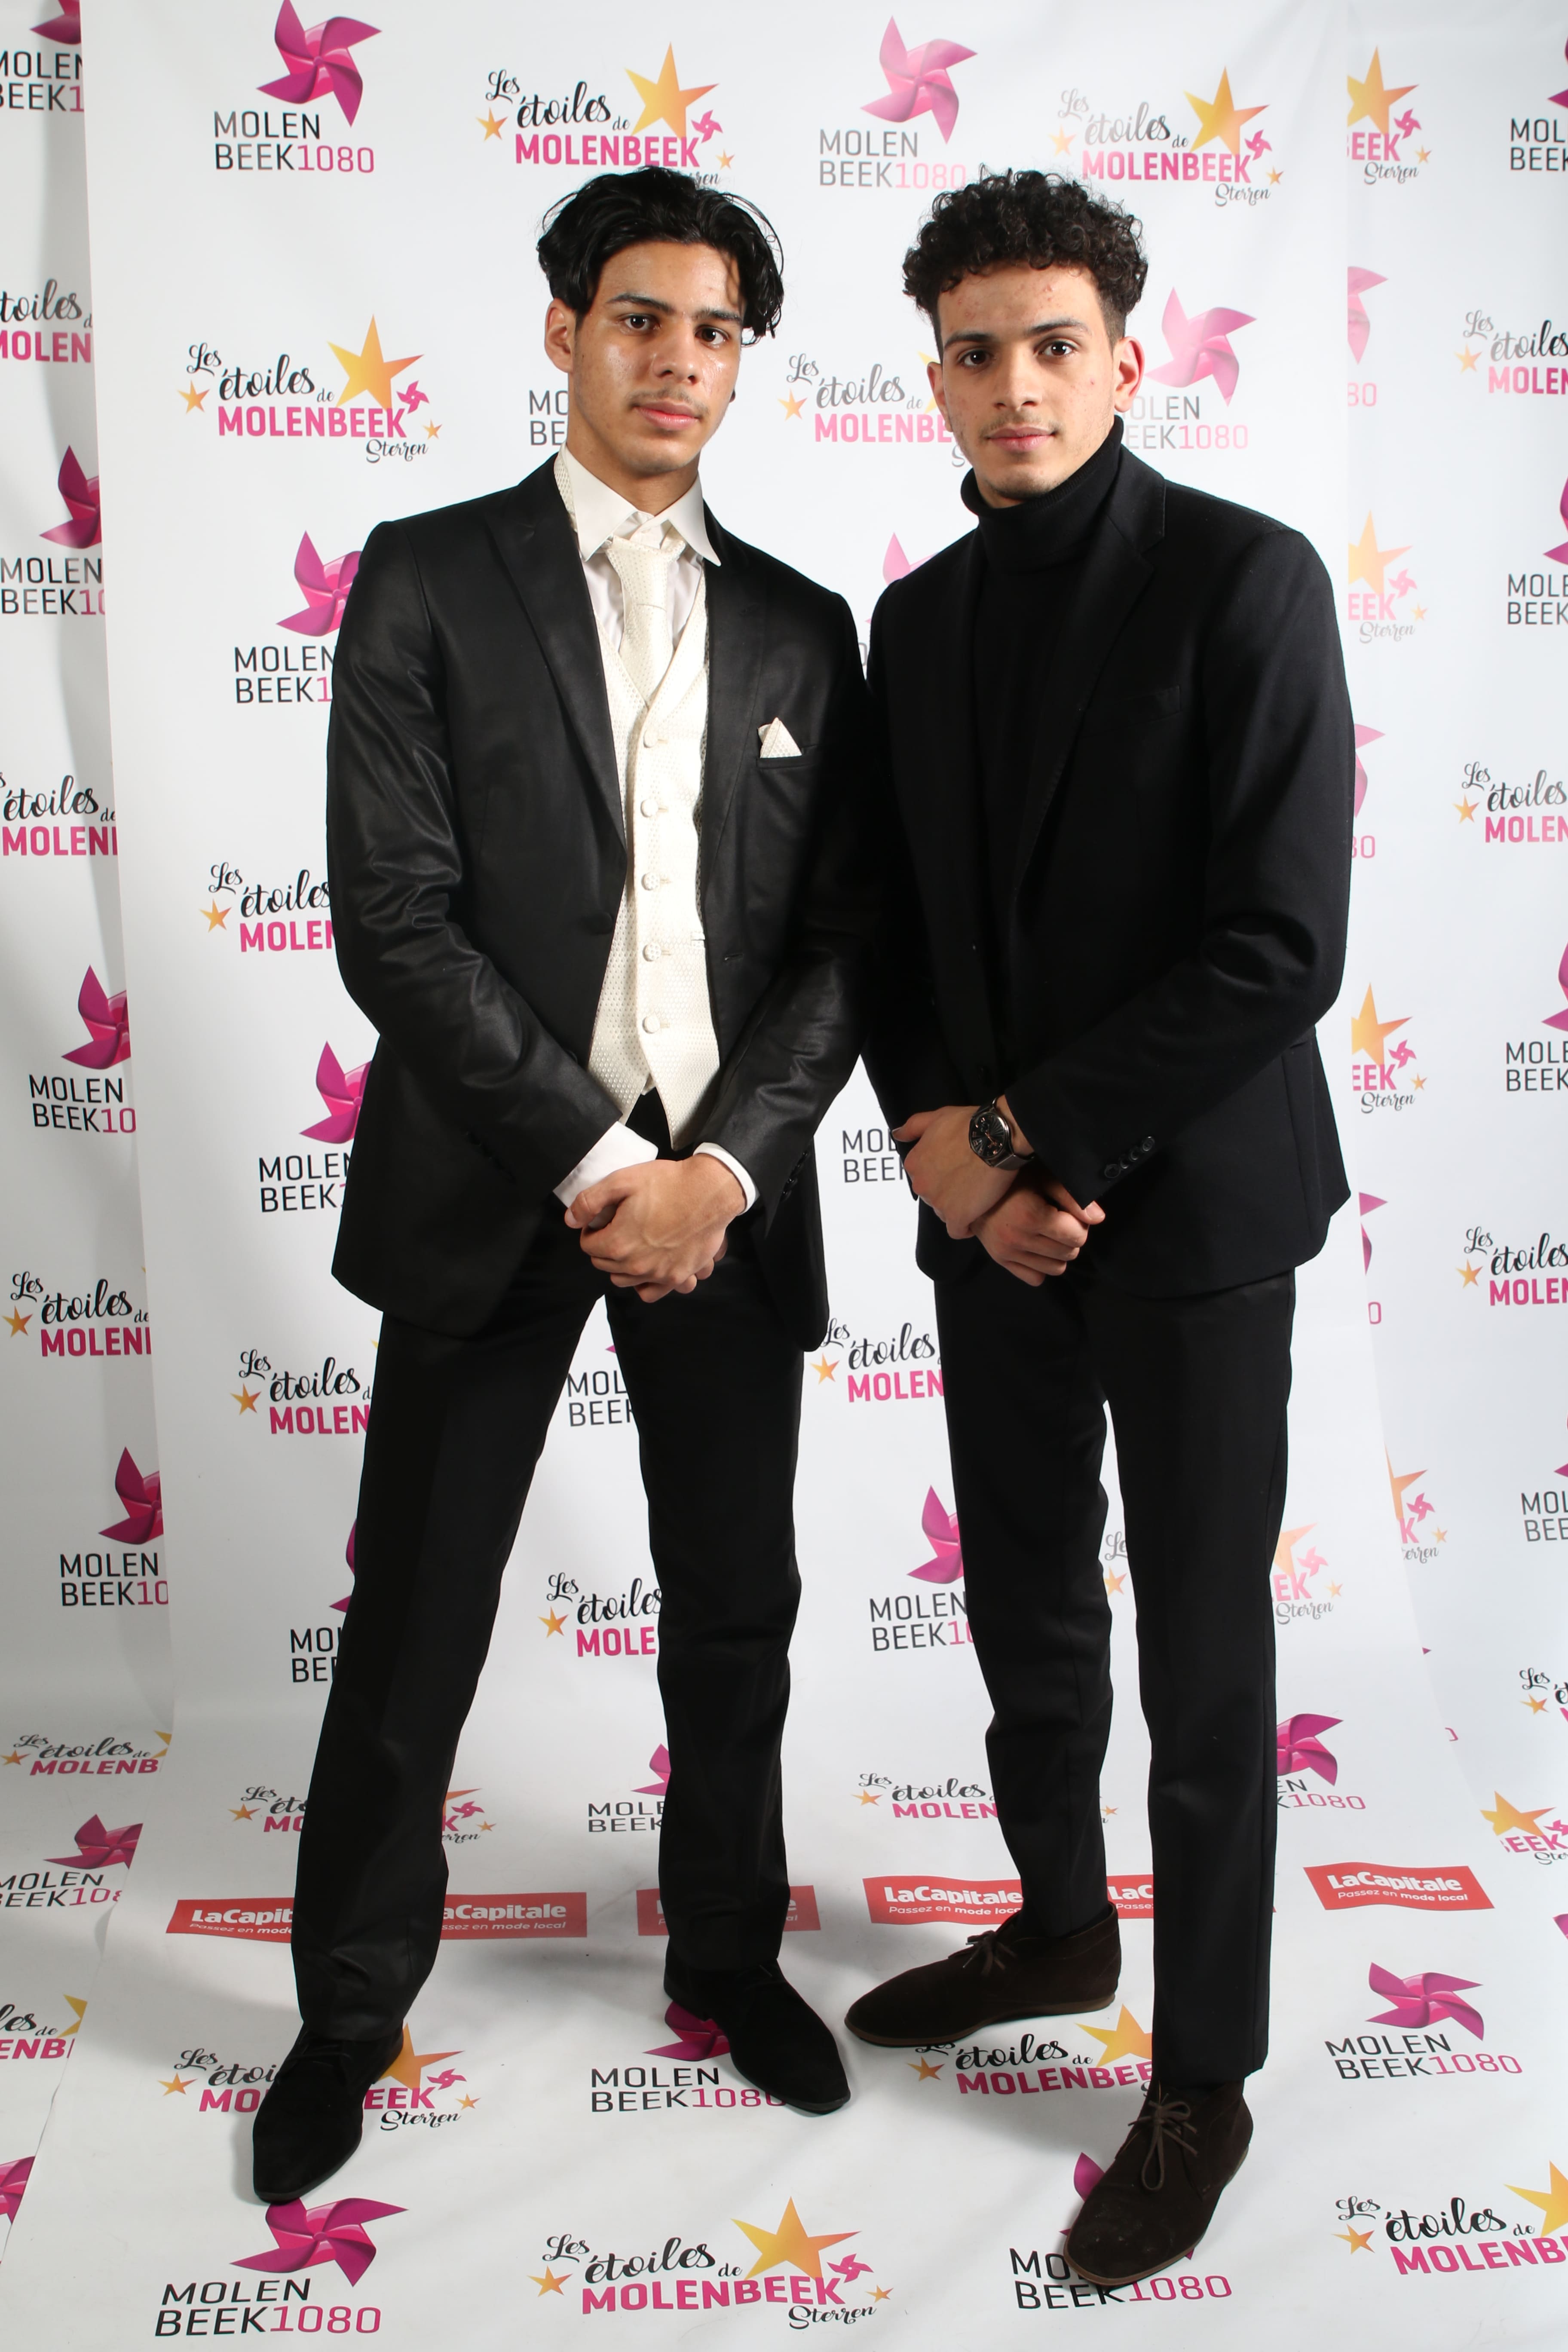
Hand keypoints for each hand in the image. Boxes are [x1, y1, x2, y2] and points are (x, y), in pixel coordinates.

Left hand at [564, 1157, 743, 1302]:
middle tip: (619, 1227)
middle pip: (604, 1265)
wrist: (711, 1190)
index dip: (592, 1230)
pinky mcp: (678, 1276)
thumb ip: (590, 1201)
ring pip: (624, 1281)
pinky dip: (647, 1284)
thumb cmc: (668, 1183)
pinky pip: (652, 1293)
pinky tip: (649, 1266)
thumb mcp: (622, 1180)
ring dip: (622, 1266)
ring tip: (633, 1245)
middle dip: (605, 1247)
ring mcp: (658, 1274)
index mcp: (618, 1243)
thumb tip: (570, 1219)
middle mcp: (636, 1266)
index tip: (603, 1219)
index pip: (588, 1245)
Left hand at [893, 1105, 1011, 1238]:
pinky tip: (977, 1215)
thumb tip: (897, 1134)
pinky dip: (966, 1227)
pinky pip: (958, 1231)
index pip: (924, 1178)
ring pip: (945, 1213)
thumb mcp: (936, 1117)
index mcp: (914, 1164)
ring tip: (977, 1195)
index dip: (941, 1175)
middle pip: (933, 1196)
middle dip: (949, 1192)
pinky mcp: (957, 1216)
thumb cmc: (968, 1125)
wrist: (995, 1138)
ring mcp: (938, 1202)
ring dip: (958, 1208)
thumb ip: (913, 1127)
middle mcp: (921, 1185)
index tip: (957, 1170)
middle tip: (970, 1180)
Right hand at [973, 1173, 1104, 1285]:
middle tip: (1061, 1221)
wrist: (971, 1186)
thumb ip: (1073, 1197)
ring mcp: (1006, 1252)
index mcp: (1031, 1215)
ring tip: (1050, 1233)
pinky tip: (1037, 1246)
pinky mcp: (1000, 1260)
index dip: (1080, 1224)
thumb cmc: (1012, 1177)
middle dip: (1071, 1237)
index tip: (1071, 1212)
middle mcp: (1017, 1238)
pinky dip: (1041, 1266)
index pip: (1078, 1236)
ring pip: (1056, 1269)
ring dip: (1059, 1253)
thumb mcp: (1044, 1177)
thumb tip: (1099, 1218)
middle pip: (1069, 1253)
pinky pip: (1036, 1278)